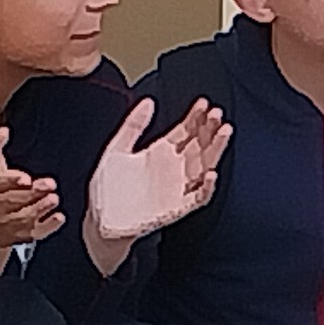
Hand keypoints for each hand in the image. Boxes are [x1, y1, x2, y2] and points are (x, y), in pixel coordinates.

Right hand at [0, 124, 63, 271]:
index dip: (10, 181)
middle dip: (32, 193)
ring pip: (25, 216)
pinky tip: (58, 217)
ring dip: (40, 208)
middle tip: (50, 185)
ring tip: (53, 199)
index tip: (24, 178)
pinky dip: (48, 226)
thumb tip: (2, 130)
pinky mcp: (23, 236)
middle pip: (13, 200)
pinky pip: (36, 233)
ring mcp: (10, 223)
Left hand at [81, 96, 229, 258]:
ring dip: (216, 150)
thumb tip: (148, 101)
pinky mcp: (176, 208)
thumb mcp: (116, 149)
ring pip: (204, 166)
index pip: (185, 131)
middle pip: (199, 145)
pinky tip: (210, 173)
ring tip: (224, 132)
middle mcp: (172, 169)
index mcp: (159, 153)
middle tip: (218, 113)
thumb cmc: (107, 190)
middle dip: (210, 129)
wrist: (99, 223)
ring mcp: (176, 188)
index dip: (195, 117)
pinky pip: (197, 197)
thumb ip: (133, 126)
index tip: (204, 102)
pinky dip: (206, 187)